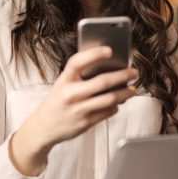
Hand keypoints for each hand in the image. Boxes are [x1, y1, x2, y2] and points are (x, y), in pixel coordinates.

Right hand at [9, 46, 137, 175]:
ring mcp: (78, 110)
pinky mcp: (85, 123)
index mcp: (64, 80)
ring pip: (110, 99)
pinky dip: (116, 106)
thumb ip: (80, 76)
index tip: (110, 50)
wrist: (43, 127)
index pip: (78, 62)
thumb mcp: (62, 84)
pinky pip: (107, 112)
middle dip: (123, 76)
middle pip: (102, 82)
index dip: (94, 54)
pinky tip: (118, 102)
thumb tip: (108, 67)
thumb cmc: (57, 102)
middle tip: (134, 72)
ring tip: (132, 89)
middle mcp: (70, 94)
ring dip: (125, 93)